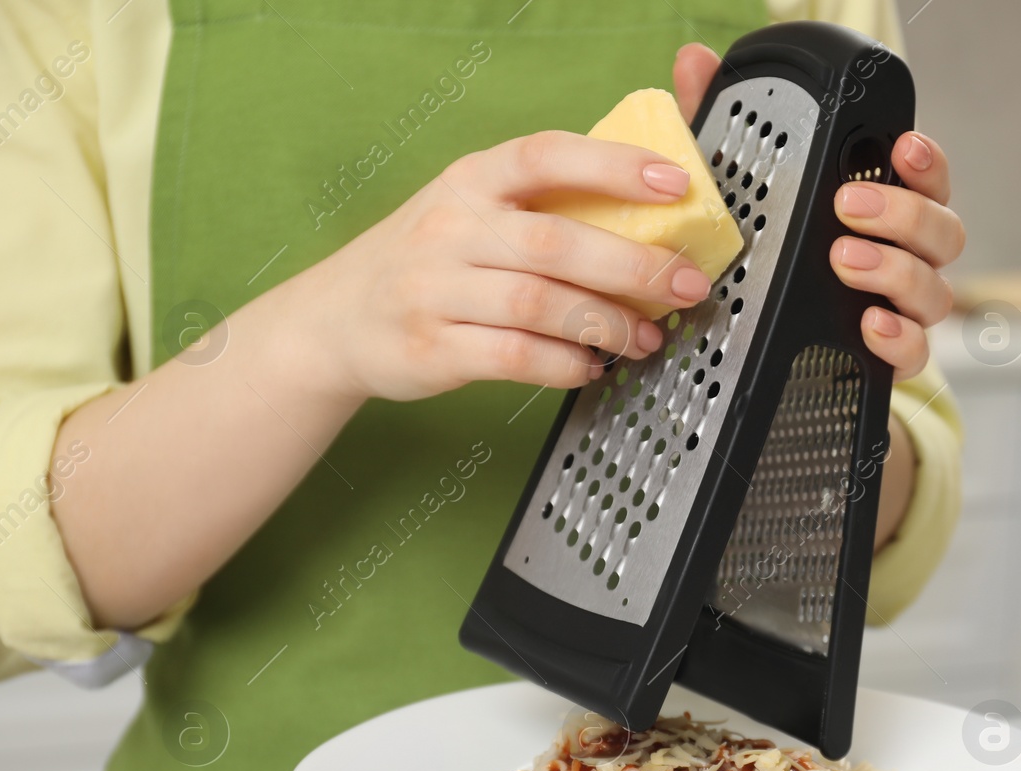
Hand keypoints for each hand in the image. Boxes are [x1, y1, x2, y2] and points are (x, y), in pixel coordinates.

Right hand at [270, 132, 717, 401]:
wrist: (332, 322)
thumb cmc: (427, 262)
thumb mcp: (470, 211)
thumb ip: (542, 209)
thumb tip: (649, 225)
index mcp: (471, 179)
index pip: (546, 155)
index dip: (614, 166)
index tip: (673, 184)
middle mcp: (450, 227)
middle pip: (556, 242)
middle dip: (634, 266)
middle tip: (687, 285)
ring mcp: (435, 288)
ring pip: (539, 304)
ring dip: (607, 323)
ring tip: (648, 337)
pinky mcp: (432, 347)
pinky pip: (513, 356)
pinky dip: (563, 363)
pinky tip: (591, 365)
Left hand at [674, 44, 963, 381]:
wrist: (748, 350)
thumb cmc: (756, 256)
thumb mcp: (728, 189)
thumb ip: (716, 126)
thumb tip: (695, 62)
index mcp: (882, 212)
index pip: (926, 180)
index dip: (925, 162)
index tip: (902, 145)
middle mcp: (904, 258)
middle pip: (943, 231)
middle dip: (903, 213)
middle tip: (849, 204)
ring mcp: (902, 310)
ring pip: (934, 290)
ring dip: (895, 270)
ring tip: (845, 260)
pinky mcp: (888, 359)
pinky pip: (916, 353)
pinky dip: (898, 339)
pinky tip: (870, 324)